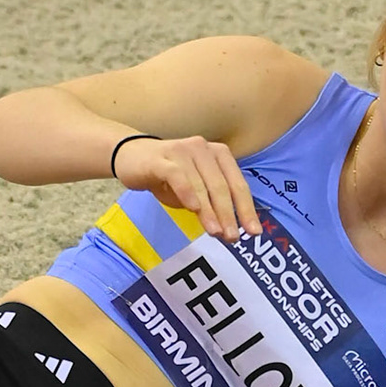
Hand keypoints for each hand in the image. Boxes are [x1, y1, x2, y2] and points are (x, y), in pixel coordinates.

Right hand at [116, 135, 262, 241]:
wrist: (131, 157)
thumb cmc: (169, 176)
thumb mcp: (195, 190)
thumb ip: (212, 205)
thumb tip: (229, 231)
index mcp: (218, 155)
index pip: (238, 184)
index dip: (246, 209)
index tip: (254, 232)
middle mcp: (203, 149)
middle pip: (221, 186)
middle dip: (229, 214)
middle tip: (233, 237)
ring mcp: (182, 151)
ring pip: (201, 184)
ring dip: (210, 211)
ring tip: (216, 232)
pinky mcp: (161, 159)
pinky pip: (177, 176)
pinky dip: (187, 192)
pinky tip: (194, 209)